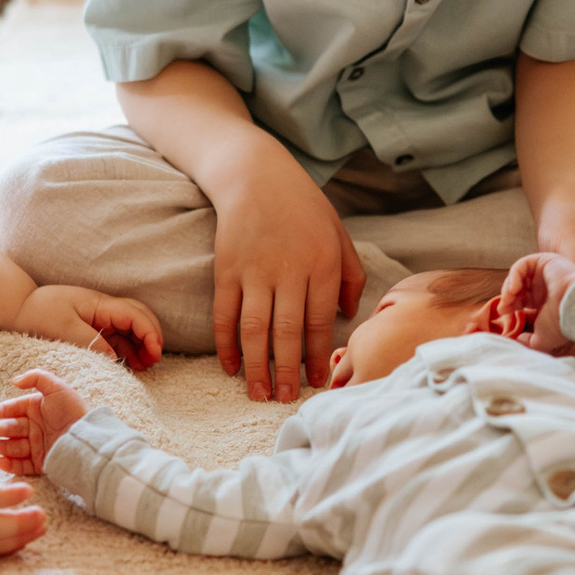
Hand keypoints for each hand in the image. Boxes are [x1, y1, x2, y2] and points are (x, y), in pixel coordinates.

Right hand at [0, 370, 89, 477]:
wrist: (86, 438)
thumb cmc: (73, 411)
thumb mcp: (57, 387)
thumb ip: (36, 377)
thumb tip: (14, 381)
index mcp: (37, 409)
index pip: (16, 408)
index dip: (3, 410)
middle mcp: (36, 427)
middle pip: (13, 428)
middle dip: (1, 429)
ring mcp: (37, 446)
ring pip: (14, 446)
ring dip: (1, 446)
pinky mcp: (41, 463)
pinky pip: (22, 465)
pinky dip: (10, 464)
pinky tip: (0, 461)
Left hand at [13, 285, 163, 370]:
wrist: (18, 308)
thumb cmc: (39, 314)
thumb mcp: (65, 330)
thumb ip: (92, 343)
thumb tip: (115, 358)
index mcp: (99, 304)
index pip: (134, 315)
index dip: (149, 333)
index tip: (154, 353)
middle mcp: (104, 308)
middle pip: (139, 317)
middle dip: (151, 337)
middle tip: (154, 359)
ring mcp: (100, 317)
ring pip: (131, 328)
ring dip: (141, 344)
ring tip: (145, 366)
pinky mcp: (93, 327)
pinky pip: (117, 337)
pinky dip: (128, 349)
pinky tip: (130, 364)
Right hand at [211, 164, 365, 401]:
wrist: (255, 175)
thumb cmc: (303, 207)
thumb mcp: (338, 233)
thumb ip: (350, 275)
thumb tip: (346, 315)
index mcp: (320, 263)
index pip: (319, 321)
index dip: (318, 355)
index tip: (319, 380)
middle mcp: (287, 269)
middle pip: (285, 332)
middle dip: (286, 371)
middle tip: (286, 400)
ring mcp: (253, 270)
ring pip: (254, 329)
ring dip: (256, 366)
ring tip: (259, 394)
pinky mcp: (226, 269)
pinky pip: (225, 314)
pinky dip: (226, 344)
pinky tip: (231, 366)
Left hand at [500, 251, 574, 352]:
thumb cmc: (561, 323)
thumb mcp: (541, 339)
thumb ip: (528, 341)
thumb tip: (518, 340)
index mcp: (545, 301)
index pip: (521, 299)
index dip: (510, 305)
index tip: (504, 313)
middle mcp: (545, 286)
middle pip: (518, 287)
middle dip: (507, 298)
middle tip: (503, 308)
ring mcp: (545, 272)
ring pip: (518, 275)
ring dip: (509, 287)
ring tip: (508, 299)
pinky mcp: (545, 261)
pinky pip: (522, 265)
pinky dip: (514, 276)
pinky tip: (513, 289)